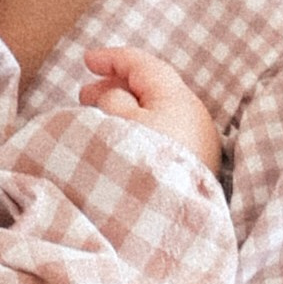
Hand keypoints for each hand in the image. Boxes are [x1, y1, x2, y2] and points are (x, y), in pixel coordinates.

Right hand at [79, 44, 222, 174]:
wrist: (172, 224)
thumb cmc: (141, 168)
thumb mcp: (118, 125)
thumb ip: (113, 101)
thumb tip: (116, 98)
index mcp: (177, 99)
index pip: (143, 66)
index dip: (112, 59)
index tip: (86, 61)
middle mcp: (193, 116)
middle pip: (153, 88)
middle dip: (116, 87)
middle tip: (84, 95)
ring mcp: (198, 143)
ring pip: (158, 113)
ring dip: (126, 111)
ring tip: (98, 121)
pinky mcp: (195, 167)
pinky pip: (164, 134)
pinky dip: (140, 130)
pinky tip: (122, 143)